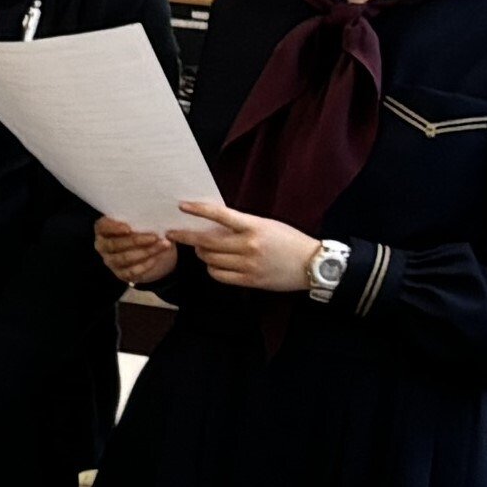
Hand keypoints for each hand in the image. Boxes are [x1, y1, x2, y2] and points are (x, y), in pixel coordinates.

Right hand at [93, 213, 180, 285]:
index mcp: (104, 229)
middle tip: (154, 237)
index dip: (114, 228)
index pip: (103, 227)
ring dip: (145, 252)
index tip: (129, 228)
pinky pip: (131, 271)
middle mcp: (103, 246)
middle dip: (136, 241)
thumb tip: (156, 217)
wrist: (153, 251)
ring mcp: (110, 261)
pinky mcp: (120, 274)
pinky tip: (157, 258)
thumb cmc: (145, 231)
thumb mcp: (142, 222)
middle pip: (115, 244)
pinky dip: (145, 265)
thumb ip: (143, 220)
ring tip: (163, 246)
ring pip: (124, 258)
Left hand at [175, 200, 321, 296]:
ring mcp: (248, 264)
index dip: (199, 210)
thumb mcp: (268, 225)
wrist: (313, 264)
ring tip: (201, 249)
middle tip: (173, 234)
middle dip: (186, 237)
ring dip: (201, 253)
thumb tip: (214, 223)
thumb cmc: (289, 241)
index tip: (182, 206)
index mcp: (255, 226)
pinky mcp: (249, 280)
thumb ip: (243, 225)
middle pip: (206, 241)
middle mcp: (249, 245)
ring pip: (209, 259)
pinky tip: (214, 264)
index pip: (220, 215)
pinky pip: (218, 275)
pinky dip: (211, 269)